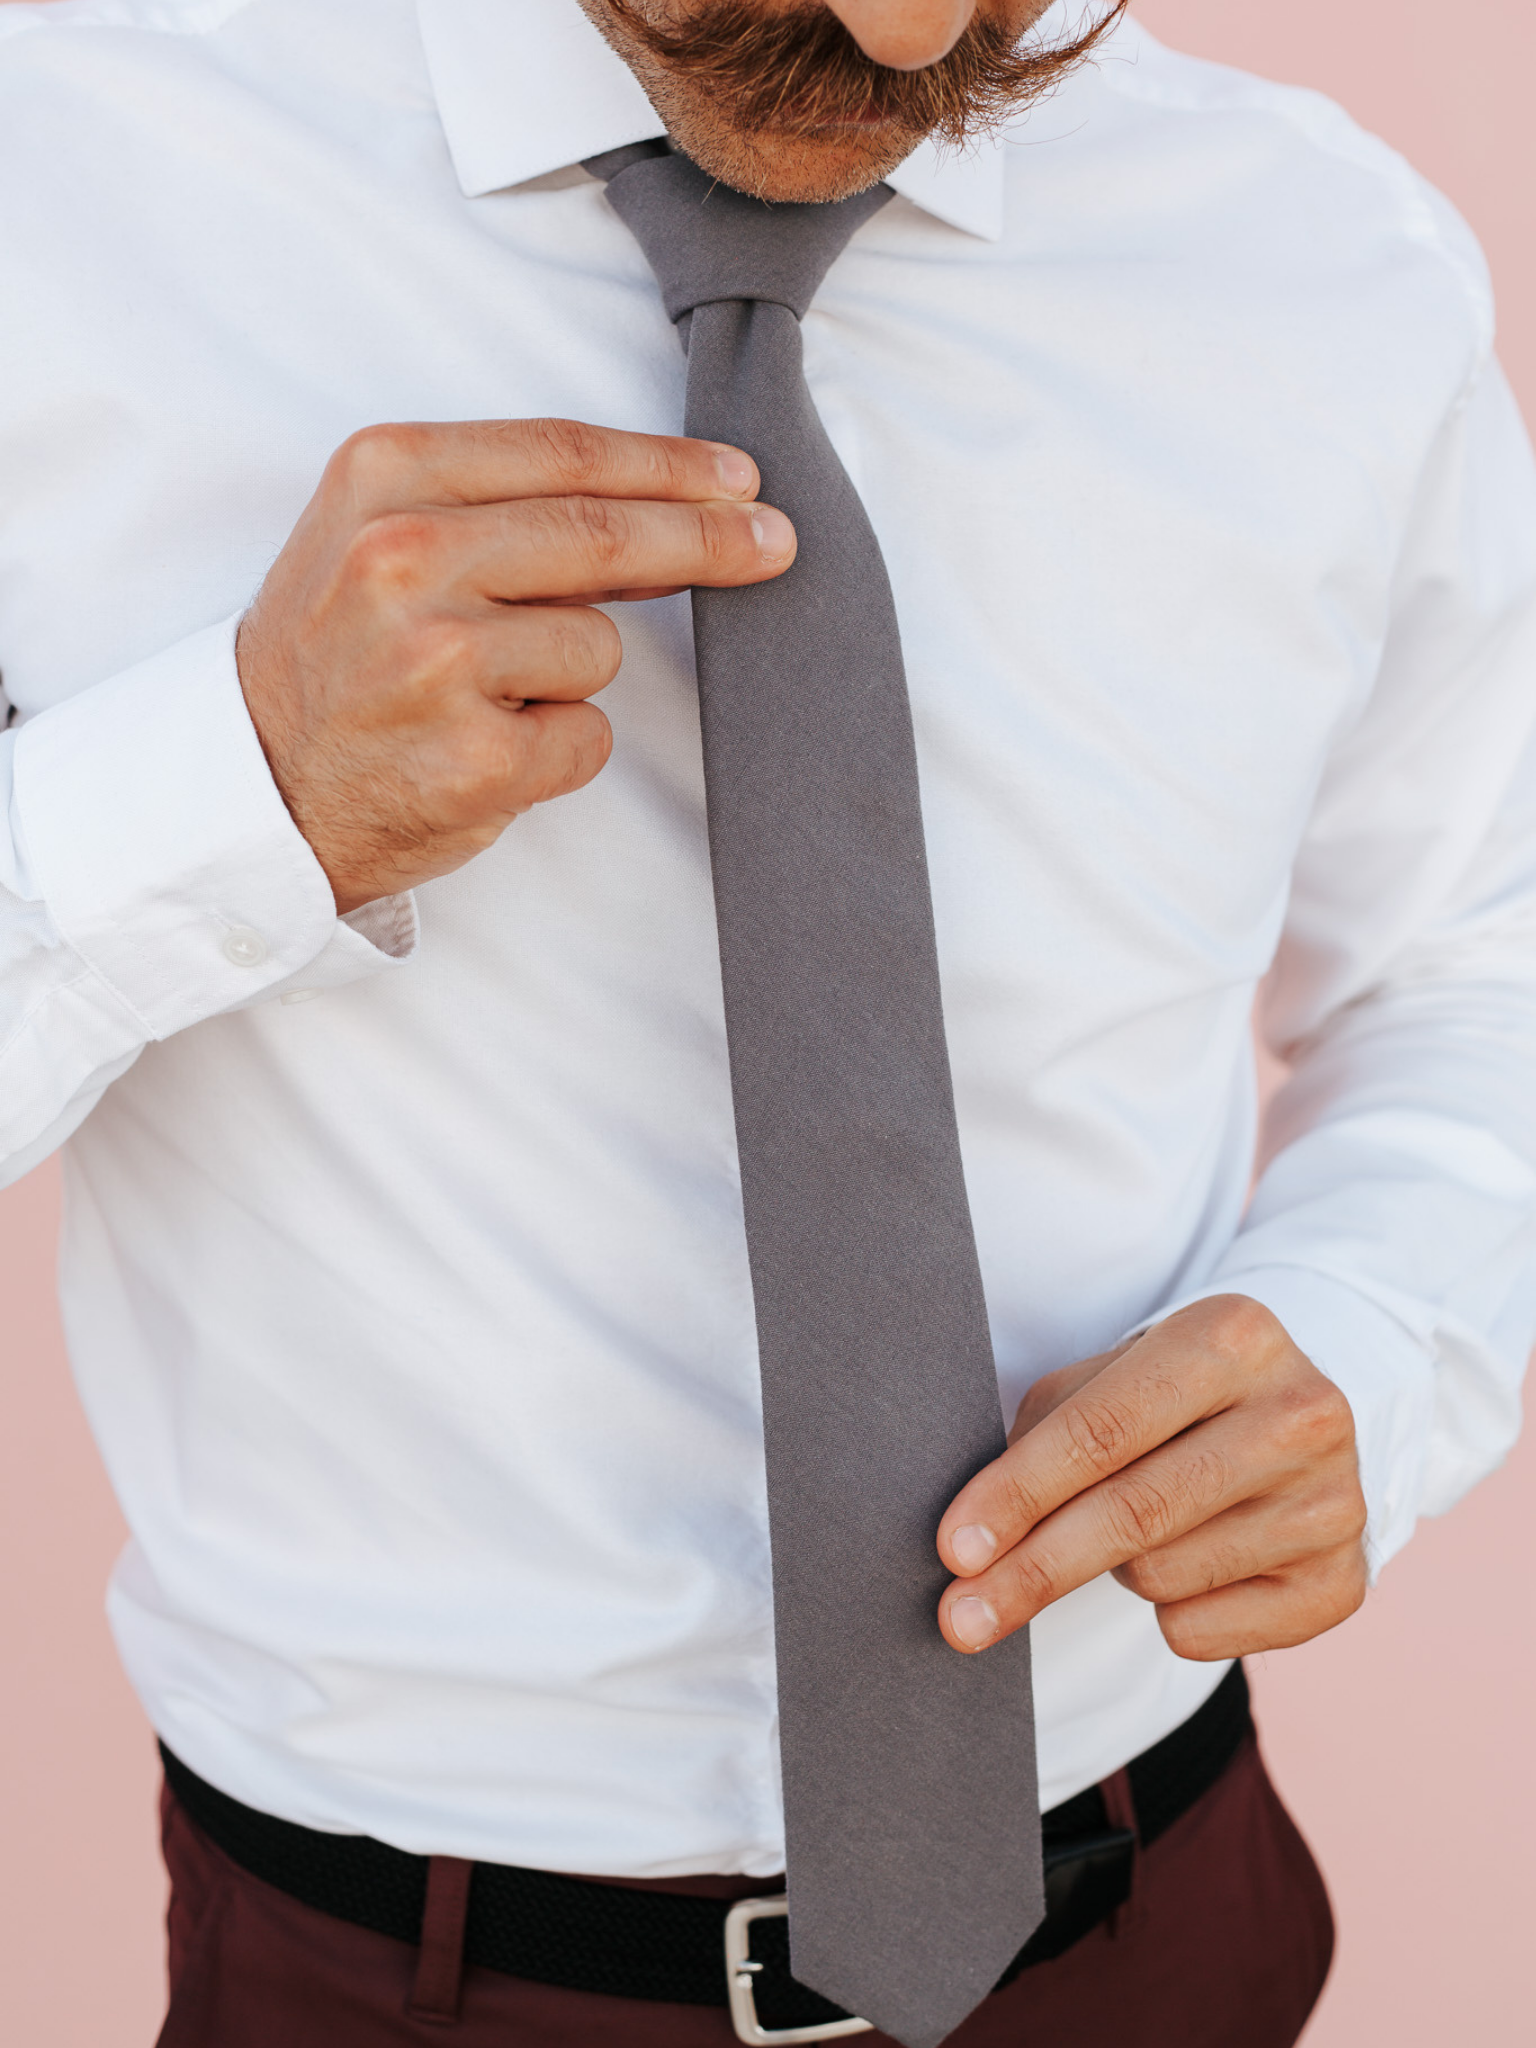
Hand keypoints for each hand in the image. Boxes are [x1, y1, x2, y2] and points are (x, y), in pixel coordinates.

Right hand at [237, 418, 794, 911]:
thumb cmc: (336, 657)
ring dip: (570, 674)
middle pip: (605, 536)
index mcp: (382, 480)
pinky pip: (586, 736)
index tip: (741, 476)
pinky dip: (559, 749)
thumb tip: (675, 507)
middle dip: (709, 540)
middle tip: (776, 543)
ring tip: (483, 695)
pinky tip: (485, 750)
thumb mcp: (379, 535)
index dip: (669, 465)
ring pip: (599, 646)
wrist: (257, 787)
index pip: (563, 455)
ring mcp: (439, 664)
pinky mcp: (476, 759)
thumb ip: (502, 507)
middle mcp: (404, 561)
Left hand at [935, 1295, 1367, 1660]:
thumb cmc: (1172, 1395)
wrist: (1298, 1418)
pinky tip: (1191, 1561)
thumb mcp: (1113, 1374)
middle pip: (1133, 1514)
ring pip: (1160, 1578)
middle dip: (1032, 1571)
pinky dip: (1166, 1611)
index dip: (1018, 1493)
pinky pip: (1200, 1633)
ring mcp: (1334, 1503)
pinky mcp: (1342, 1583)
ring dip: (1115, 1568)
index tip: (953, 1550)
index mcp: (1233, 1335)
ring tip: (1143, 1521)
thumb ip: (1047, 1434)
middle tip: (959, 1617)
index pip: (1104, 1429)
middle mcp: (1301, 1414)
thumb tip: (975, 1541)